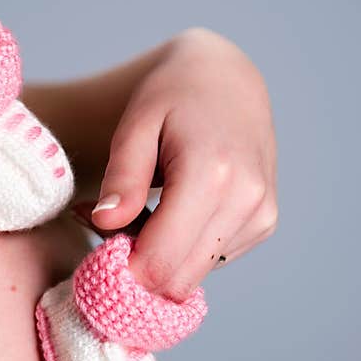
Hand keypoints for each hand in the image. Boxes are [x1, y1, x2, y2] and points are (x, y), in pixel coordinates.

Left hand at [90, 28, 277, 300]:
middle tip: (114, 223)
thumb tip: (105, 221)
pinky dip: (184, 249)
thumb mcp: (136, 125)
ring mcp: (261, 215)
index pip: (160, 263)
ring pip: (193, 277)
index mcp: (212, 175)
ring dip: (160, 258)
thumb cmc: (173, 97)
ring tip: (146, 210)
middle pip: (177, 281)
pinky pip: (211, 262)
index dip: (120, 266)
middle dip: (138, 266)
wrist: (228, 79)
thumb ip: (122, 176)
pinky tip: (175, 212)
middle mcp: (246, 201)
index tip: (96, 237)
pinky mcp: (264, 223)